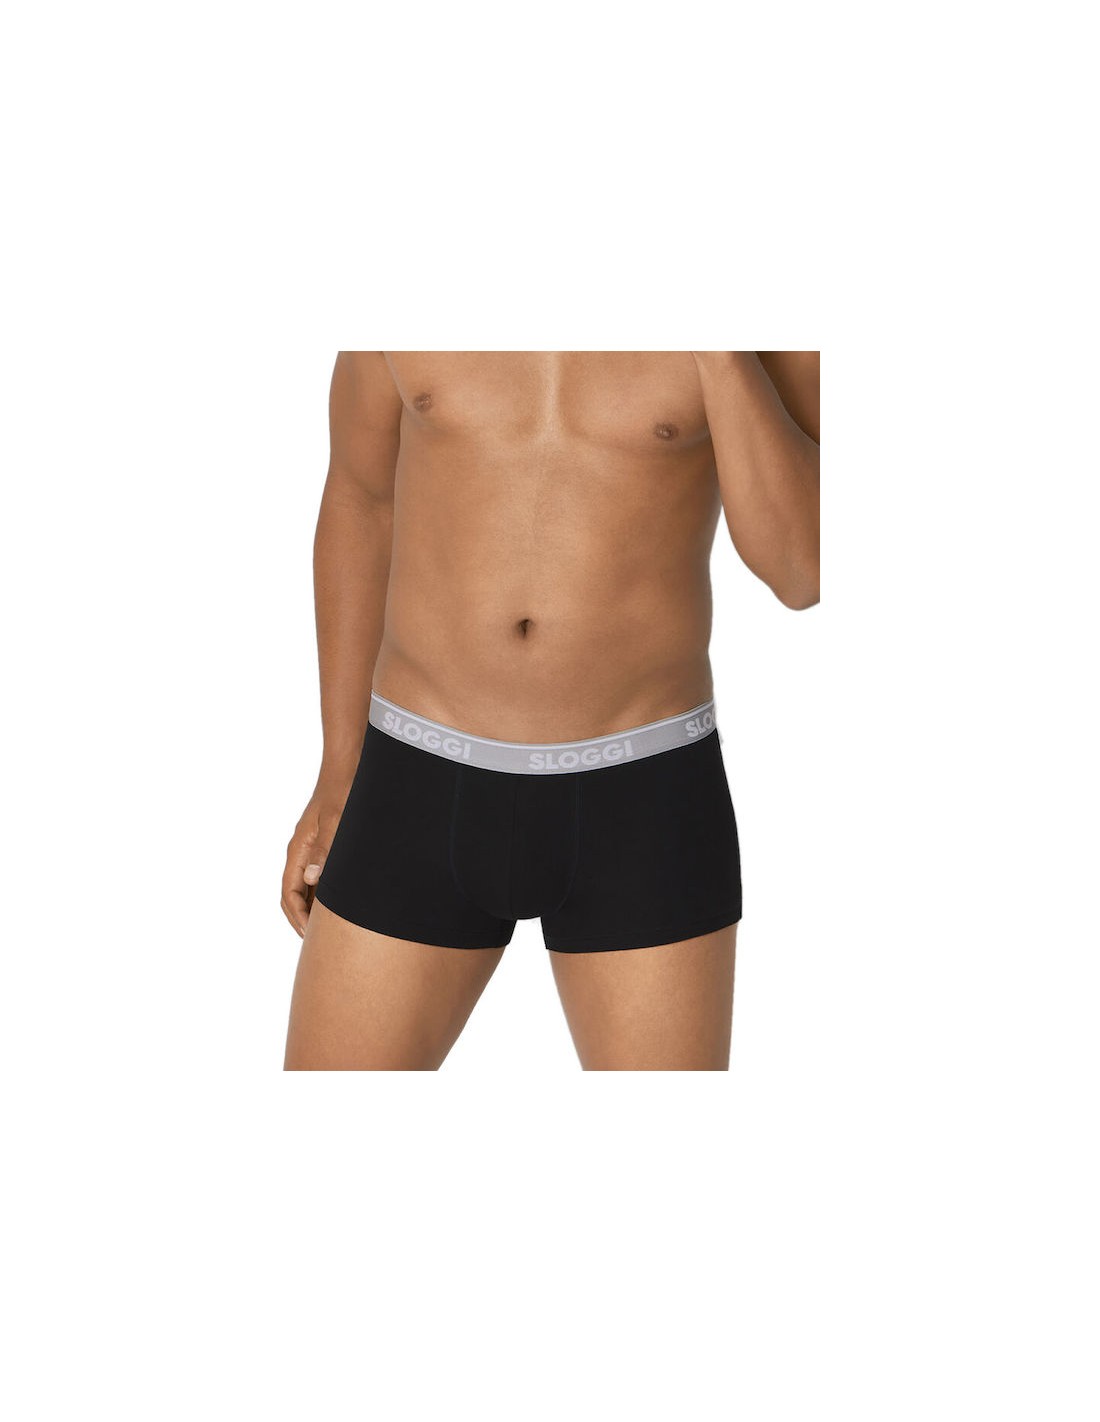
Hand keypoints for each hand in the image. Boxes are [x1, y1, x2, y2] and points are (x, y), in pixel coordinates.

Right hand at [281, 784, 349, 936]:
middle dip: (304, 920)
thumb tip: (312, 879)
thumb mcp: (338, 819)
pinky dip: (326, 893)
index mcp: (299, 850)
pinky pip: (321, 876)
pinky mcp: (327, 844)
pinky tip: (344, 902)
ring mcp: (313, 848)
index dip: (298, 918)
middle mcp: (302, 852)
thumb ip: (325, 848)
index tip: (312, 936)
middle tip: (322, 943)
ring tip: (333, 930)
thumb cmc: (344, 790)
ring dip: (316, 908)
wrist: (349, 764)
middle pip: (295, 895)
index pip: (289, 893)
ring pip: (308, 887)